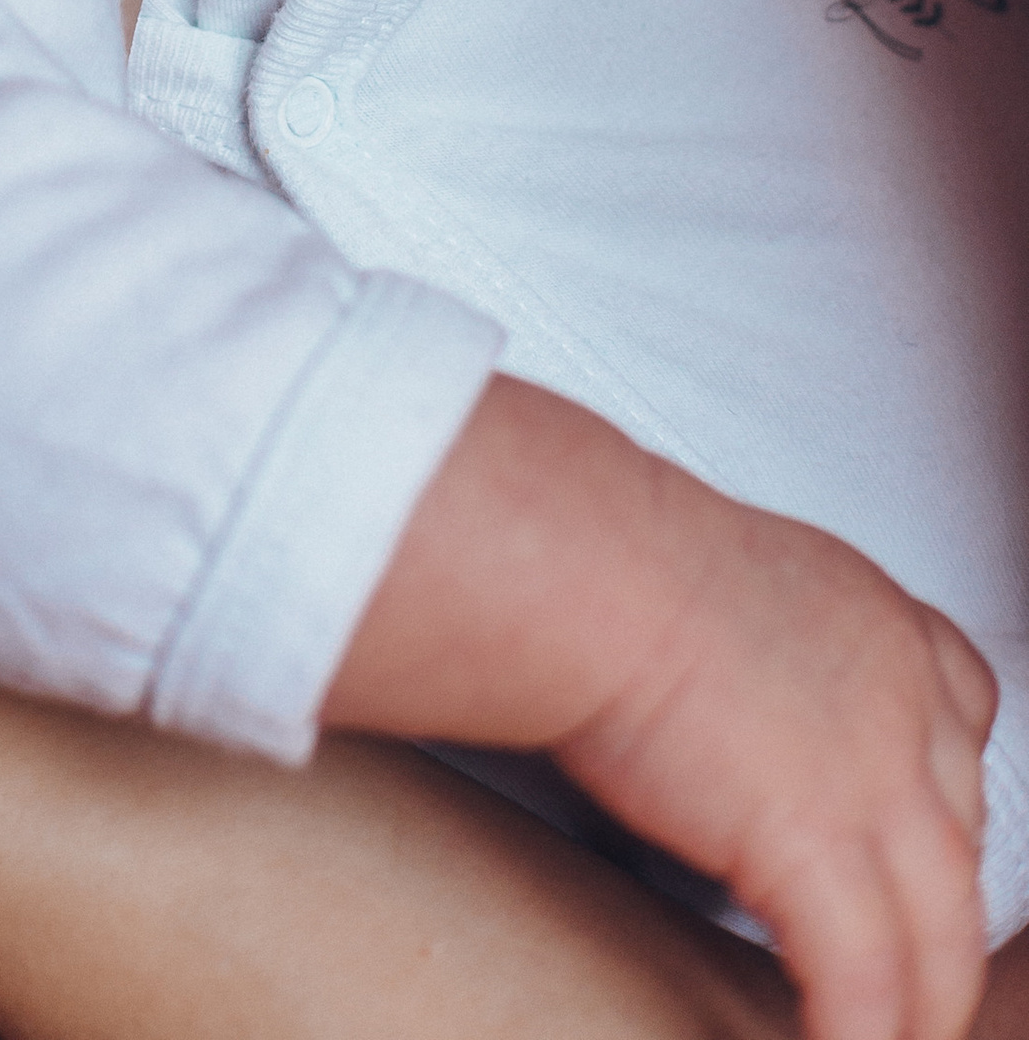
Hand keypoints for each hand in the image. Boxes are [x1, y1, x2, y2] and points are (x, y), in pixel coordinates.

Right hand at [327, 373, 995, 1039]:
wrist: (585, 565)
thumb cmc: (604, 554)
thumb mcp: (718, 579)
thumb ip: (752, 643)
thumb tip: (707, 694)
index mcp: (873, 621)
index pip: (961, 707)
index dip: (947, 781)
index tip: (920, 821)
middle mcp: (901, 699)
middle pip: (962, 834)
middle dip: (941, 907)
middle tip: (913, 955)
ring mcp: (876, 776)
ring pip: (942, 931)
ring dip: (923, 1003)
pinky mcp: (818, 847)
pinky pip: (865, 980)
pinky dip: (857, 1031)